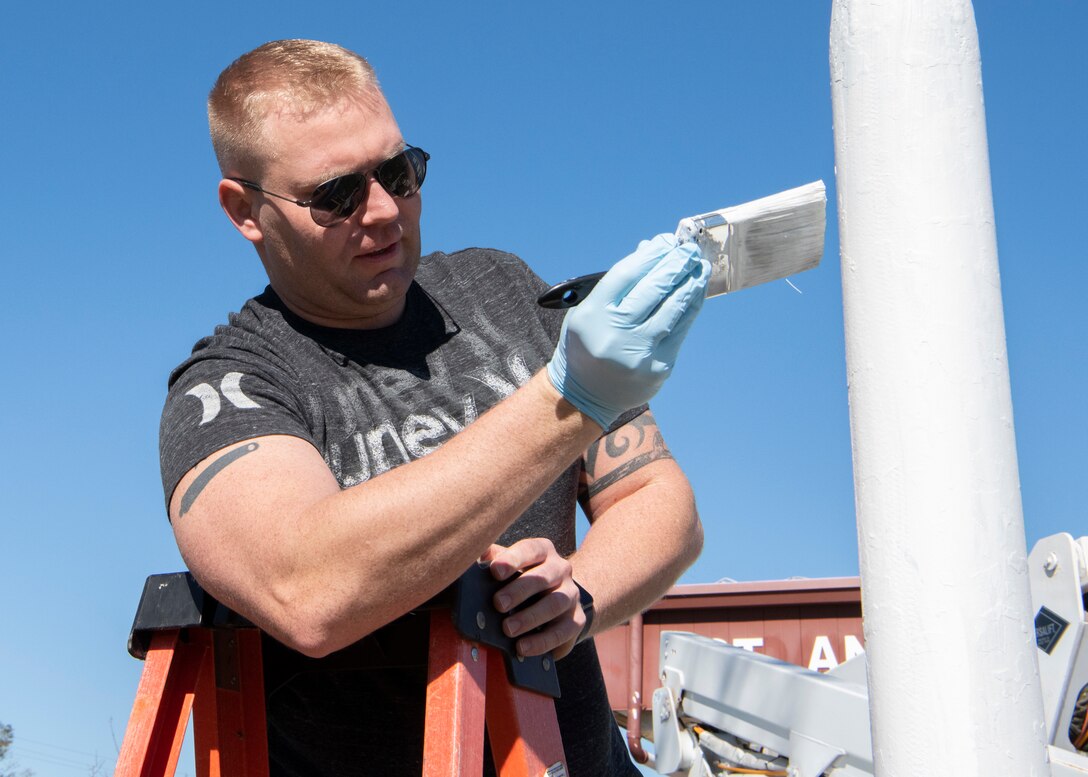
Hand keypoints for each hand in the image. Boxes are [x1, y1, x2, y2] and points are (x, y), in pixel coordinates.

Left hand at [481, 539, 585, 659]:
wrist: (561, 598)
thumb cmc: (525, 578)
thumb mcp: (510, 564)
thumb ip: (493, 558)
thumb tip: (472, 556)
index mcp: (543, 551)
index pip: (530, 549)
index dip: (513, 559)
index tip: (495, 571)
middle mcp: (561, 569)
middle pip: (543, 577)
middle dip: (519, 591)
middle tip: (498, 604)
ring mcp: (571, 594)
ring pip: (555, 603)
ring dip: (530, 617)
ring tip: (508, 629)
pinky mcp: (576, 620)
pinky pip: (563, 631)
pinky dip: (542, 641)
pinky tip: (523, 647)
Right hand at [546, 233, 709, 428]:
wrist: (586, 394)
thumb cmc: (589, 343)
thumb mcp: (589, 310)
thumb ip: (617, 283)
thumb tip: (651, 249)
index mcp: (593, 314)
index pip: (626, 275)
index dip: (650, 255)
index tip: (666, 241)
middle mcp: (615, 333)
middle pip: (653, 290)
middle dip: (676, 265)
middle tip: (689, 249)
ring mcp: (639, 353)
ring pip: (673, 309)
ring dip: (691, 284)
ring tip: (701, 266)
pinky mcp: (659, 368)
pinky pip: (681, 331)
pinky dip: (691, 308)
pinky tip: (697, 293)